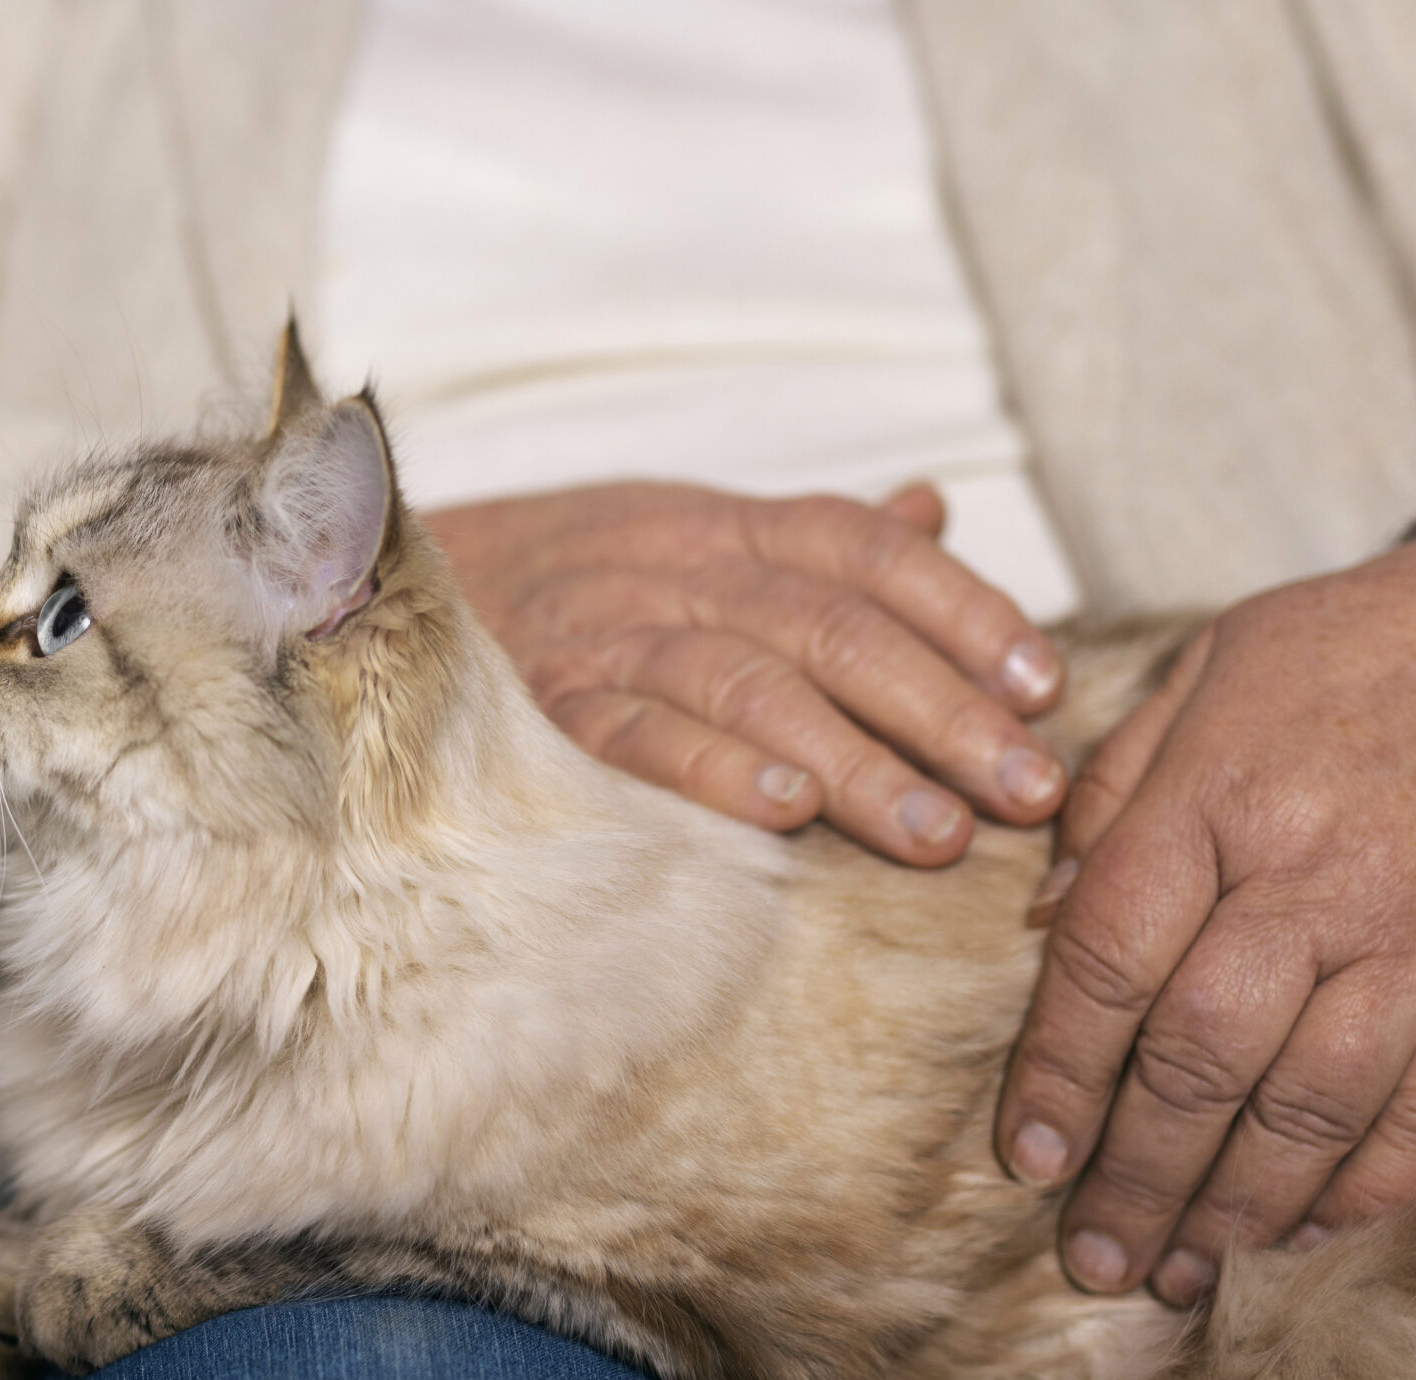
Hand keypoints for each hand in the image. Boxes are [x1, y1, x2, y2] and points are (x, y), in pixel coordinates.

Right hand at [426, 481, 1068, 864]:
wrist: (371, 591)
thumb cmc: (564, 582)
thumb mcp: (684, 534)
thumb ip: (810, 538)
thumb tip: (932, 509)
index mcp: (718, 524)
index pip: (863, 549)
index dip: (963, 609)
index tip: (1044, 683)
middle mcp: (667, 565)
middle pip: (829, 625)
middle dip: (940, 710)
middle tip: (1028, 789)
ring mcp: (599, 633)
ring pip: (747, 682)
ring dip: (853, 760)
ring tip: (937, 835)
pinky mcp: (538, 708)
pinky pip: (631, 733)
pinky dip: (709, 769)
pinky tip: (785, 815)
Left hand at [996, 514, 1415, 1304]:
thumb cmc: (1353, 657)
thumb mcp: (1207, 672)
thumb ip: (1113, 793)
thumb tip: (1039, 921)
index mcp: (1220, 792)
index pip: (1108, 959)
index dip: (1057, 1072)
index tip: (1026, 1158)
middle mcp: (1322, 874)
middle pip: (1202, 1056)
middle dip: (1135, 1175)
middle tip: (1090, 1256)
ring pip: (1312, 1107)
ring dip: (1233, 1209)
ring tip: (1175, 1269)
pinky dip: (1362, 1190)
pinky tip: (1296, 1232)